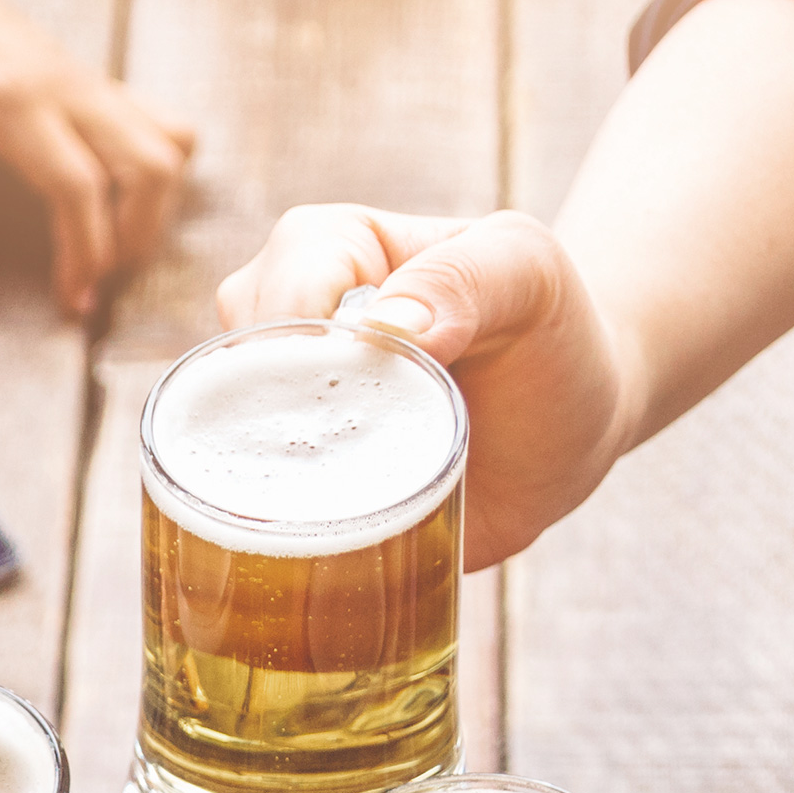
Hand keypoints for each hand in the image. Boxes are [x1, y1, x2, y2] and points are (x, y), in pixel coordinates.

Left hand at [0, 0, 192, 313]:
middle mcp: (67, 90)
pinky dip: (159, 169)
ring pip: (173, 143)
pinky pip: (163, 123)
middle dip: (140, 238)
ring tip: (118, 246)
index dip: (86, 252)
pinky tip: (124, 200)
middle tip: (106, 280)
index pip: (77, 186)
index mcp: (12, 105)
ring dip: (158, 206)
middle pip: (151, 165)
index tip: (75, 299)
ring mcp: (92, 83)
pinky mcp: (102, 84)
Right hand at [214, 207, 632, 568]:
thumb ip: (466, 278)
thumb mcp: (529, 276)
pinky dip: (272, 530)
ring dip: (269, 479)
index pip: (278, 293)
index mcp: (327, 251)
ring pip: (218, 440)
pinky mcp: (294, 484)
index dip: (309, 346)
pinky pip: (246, 508)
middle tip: (363, 451)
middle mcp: (284, 330)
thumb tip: (384, 325)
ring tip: (346, 497)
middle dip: (279, 418)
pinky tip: (318, 541)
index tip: (376, 387)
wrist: (575, 428)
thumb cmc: (550, 331)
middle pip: (227, 369)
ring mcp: (280, 409)